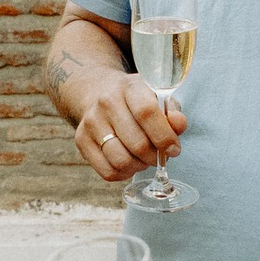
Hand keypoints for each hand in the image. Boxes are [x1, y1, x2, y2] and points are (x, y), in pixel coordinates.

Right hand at [69, 66, 186, 182]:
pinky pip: (107, 171)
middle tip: (158, 155)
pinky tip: (129, 163)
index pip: (146, 112)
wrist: (97, 92)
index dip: (164, 136)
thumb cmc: (136, 100)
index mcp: (130, 87)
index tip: (174, 149)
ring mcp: (91, 122)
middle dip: (154, 156)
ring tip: (144, 159)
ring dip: (139, 166)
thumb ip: (172, 112)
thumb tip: (178, 125)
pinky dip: (124, 173)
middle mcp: (107, 102)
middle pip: (137, 143)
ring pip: (121, 160)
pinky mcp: (81, 140)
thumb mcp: (157, 97)